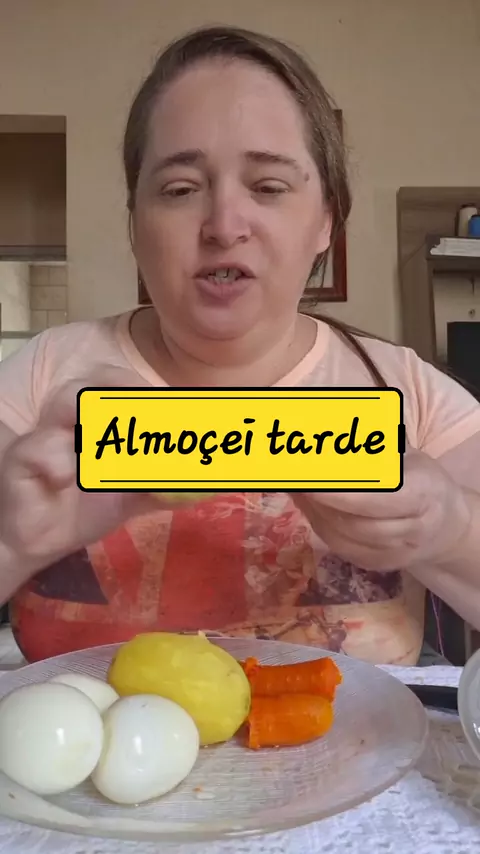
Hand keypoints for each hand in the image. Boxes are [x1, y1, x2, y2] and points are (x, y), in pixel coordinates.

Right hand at [0, 368, 173, 565]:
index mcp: (100, 418)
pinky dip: (58, 461)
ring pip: (67, 402)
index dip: (155, 395)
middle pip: (99, 382)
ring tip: (121, 446)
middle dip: (131, 392)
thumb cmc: (85, 506)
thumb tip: (211, 482)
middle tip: (158, 418)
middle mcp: (74, 416)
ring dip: (98, 418)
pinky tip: (70, 478)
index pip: (128, 387)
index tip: (183, 413)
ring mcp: (47, 433)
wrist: (40, 541)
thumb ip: (168, 485)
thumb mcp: (135, 495)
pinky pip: (39, 449)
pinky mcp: (23, 459)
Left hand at [290, 447, 472, 570]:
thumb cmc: (419, 478)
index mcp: (424, 493)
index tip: (307, 476)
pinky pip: (341, 548)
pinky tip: (309, 504)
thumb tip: (325, 437)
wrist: (445, 525)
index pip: (377, 498)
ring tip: (297, 487)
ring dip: (314, 512)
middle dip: (319, 501)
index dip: (338, 492)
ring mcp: (397, 553)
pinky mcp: (380, 566)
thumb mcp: (405, 455)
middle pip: (356, 523)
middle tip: (293, 478)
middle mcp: (414, 529)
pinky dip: (319, 525)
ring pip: (343, 538)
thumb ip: (370, 449)